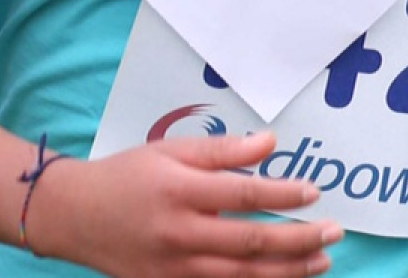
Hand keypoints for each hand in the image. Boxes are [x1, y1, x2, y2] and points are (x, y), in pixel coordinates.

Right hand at [29, 131, 341, 277]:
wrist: (74, 216)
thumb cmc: (125, 176)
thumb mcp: (168, 151)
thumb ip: (221, 151)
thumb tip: (270, 144)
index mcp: (177, 191)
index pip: (242, 195)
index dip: (282, 194)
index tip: (313, 191)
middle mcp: (179, 233)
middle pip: (251, 243)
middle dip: (299, 240)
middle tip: (333, 232)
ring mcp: (175, 268)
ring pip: (244, 276)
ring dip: (289, 271)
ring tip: (322, 261)